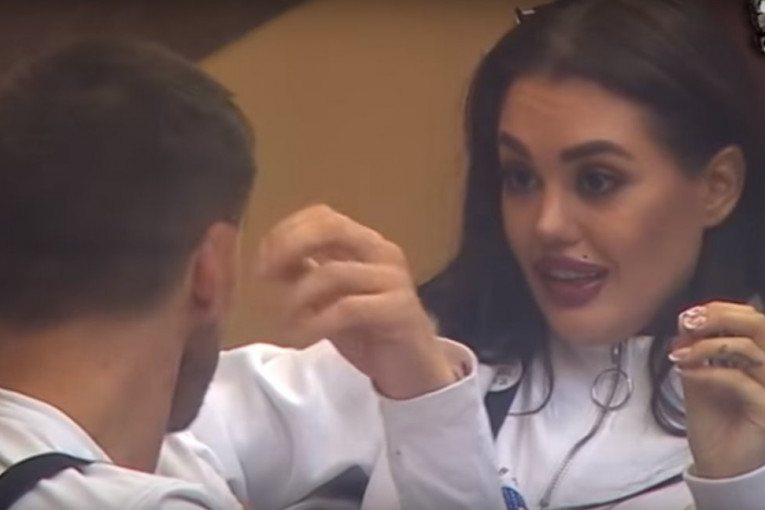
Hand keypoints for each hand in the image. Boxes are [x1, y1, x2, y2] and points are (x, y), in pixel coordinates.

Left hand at [257, 204, 457, 398]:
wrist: (413, 370)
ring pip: (332, 273)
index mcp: (366, 244)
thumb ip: (305, 276)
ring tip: (285, 324)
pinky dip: (315, 323)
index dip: (287, 231)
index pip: (323, 216)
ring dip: (296, 299)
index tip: (262, 261)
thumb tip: (270, 259)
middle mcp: (383, 252)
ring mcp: (394, 279)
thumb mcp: (329, 300)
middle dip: (289, 246)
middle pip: (330, 228)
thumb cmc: (369, 332)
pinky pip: (347, 309)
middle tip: (264, 275)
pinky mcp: (398, 310)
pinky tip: (302, 339)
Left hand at [670, 301, 764, 477]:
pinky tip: (686, 373)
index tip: (687, 316)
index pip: (750, 316)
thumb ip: (695, 349)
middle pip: (759, 324)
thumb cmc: (714, 420)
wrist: (720, 464)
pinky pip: (740, 381)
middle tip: (687, 324)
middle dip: (718, 318)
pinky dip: (708, 373)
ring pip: (750, 349)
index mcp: (757, 355)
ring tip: (679, 355)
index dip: (718, 310)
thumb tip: (684, 321)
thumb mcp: (698, 375)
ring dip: (706, 346)